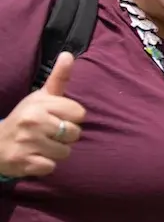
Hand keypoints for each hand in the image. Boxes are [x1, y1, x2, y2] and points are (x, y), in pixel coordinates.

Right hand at [0, 52, 85, 177]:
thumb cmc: (26, 118)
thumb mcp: (41, 97)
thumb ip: (59, 78)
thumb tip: (69, 54)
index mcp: (40, 104)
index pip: (79, 114)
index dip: (71, 118)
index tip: (58, 118)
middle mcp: (33, 122)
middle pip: (75, 134)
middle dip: (65, 136)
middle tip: (48, 134)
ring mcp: (28, 143)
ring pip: (65, 152)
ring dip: (56, 152)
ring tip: (41, 145)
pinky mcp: (24, 163)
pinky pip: (52, 167)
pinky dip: (45, 165)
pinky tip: (34, 157)